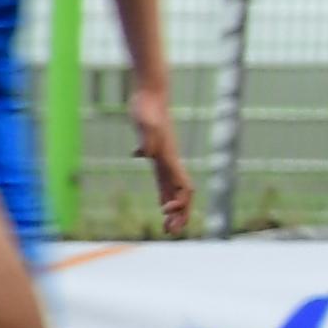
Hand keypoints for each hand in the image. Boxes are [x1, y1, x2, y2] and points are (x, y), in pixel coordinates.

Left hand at [132, 83, 193, 237]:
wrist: (149, 95)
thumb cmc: (147, 107)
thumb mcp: (144, 122)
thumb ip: (146, 138)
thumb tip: (143, 153)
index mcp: (169, 158)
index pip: (184, 186)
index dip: (180, 203)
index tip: (165, 212)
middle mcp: (170, 161)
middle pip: (182, 194)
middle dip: (180, 215)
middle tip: (170, 232)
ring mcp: (165, 159)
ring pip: (174, 190)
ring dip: (174, 210)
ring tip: (167, 228)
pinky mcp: (157, 156)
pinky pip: (164, 181)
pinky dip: (165, 196)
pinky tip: (162, 207)